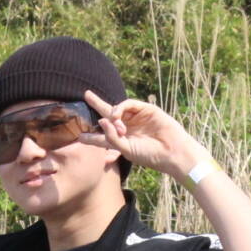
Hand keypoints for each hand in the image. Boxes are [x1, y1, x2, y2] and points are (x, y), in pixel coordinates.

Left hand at [78, 89, 208, 177]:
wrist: (171, 151)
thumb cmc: (149, 155)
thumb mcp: (125, 149)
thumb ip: (111, 137)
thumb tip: (101, 120)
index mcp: (121, 141)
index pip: (102, 137)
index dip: (90, 137)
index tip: (78, 136)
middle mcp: (127, 128)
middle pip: (108, 114)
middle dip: (97, 104)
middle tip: (86, 95)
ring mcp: (136, 118)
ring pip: (116, 109)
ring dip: (112, 115)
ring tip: (115, 123)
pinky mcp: (145, 109)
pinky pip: (128, 104)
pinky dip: (120, 108)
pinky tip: (117, 116)